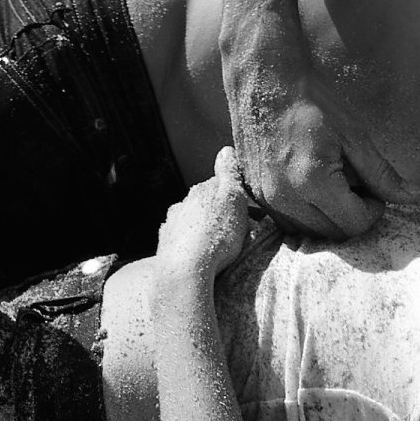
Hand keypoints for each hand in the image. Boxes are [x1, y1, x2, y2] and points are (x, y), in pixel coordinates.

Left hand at [158, 148, 262, 279]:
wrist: (184, 270)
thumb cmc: (215, 235)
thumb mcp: (231, 199)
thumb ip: (229, 174)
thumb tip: (226, 150)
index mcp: (201, 191)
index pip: (221, 185)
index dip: (238, 196)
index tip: (253, 211)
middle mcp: (183, 204)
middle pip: (205, 203)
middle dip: (220, 212)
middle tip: (240, 229)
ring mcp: (172, 224)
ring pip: (192, 220)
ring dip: (204, 227)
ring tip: (219, 245)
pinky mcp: (166, 246)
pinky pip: (182, 239)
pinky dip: (191, 243)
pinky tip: (199, 253)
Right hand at [230, 67, 418, 238]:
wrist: (264, 81)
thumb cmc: (312, 103)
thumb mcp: (355, 136)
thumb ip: (382, 174)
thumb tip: (414, 198)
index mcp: (313, 183)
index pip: (355, 224)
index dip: (373, 210)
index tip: (374, 189)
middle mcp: (285, 198)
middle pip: (333, 234)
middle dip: (352, 216)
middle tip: (357, 186)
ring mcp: (267, 198)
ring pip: (310, 233)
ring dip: (329, 218)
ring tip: (334, 184)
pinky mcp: (256, 194)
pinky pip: (288, 222)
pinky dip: (306, 214)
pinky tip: (312, 186)